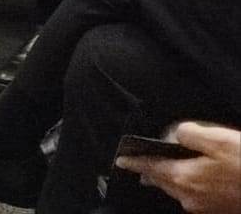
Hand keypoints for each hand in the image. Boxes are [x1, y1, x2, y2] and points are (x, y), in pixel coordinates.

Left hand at [116, 122, 240, 213]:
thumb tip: (173, 135)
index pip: (150, 168)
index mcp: (184, 178)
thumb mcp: (218, 139)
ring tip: (160, 167)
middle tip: (140, 160)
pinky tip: (190, 176)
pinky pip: (192, 195)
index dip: (135, 162)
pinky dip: (185, 184)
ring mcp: (203, 208)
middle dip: (150, 170)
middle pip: (161, 181)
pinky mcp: (217, 211)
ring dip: (167, 177)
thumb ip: (188, 133)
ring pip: (176, 190)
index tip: (120, 159)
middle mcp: (189, 197)